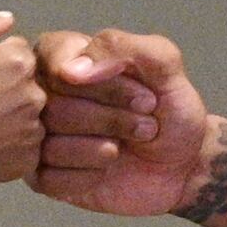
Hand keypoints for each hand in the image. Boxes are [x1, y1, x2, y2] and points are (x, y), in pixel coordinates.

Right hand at [0, 11, 46, 223]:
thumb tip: (7, 20)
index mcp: (18, 61)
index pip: (19, 53)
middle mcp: (34, 95)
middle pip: (28, 84)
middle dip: (6, 90)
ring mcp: (33, 131)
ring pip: (27, 116)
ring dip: (10, 118)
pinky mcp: (26, 161)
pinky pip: (24, 147)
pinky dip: (8, 147)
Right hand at [30, 28, 226, 218]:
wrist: (184, 167)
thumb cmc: (171, 112)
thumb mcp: (164, 65)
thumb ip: (121, 47)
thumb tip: (71, 70)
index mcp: (66, 57)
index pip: (54, 60)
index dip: (102, 85)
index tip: (144, 97)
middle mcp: (46, 94)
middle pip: (51, 105)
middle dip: (109, 119)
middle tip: (146, 125)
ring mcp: (43, 136)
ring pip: (48, 144)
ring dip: (101, 149)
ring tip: (127, 146)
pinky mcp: (45, 177)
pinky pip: (48, 179)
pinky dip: (87, 176)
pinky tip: (106, 171)